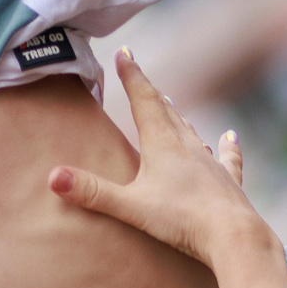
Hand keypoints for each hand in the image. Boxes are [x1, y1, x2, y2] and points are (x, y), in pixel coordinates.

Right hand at [49, 50, 274, 266]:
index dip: (132, 75)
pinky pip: (227, 158)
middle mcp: (187, 146)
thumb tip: (53, 177)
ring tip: (171, 104)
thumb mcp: (131, 206)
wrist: (233, 235)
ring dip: (178, 117)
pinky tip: (230, 138)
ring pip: (191, 132)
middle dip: (149, 92)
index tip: (124, 52)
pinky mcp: (228, 182)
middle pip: (166, 111)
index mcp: (162, 144)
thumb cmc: (181, 219)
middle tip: (139, 76)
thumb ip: (93, 192)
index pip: (143, 100)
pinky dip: (227, 146)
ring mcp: (210, 163)